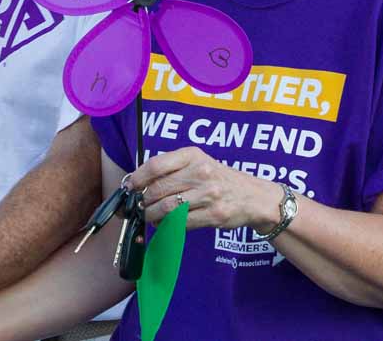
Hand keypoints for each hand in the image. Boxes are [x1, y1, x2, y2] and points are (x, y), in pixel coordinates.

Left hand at [128, 146, 283, 232]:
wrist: (253, 196)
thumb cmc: (219, 179)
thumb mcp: (198, 164)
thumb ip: (172, 170)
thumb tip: (137, 185)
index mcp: (193, 155)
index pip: (156, 165)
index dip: (137, 178)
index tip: (129, 187)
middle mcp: (201, 172)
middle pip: (158, 189)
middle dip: (143, 201)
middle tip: (138, 207)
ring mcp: (209, 194)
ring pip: (167, 209)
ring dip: (152, 216)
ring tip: (150, 216)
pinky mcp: (214, 214)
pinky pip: (181, 224)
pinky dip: (168, 226)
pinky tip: (165, 224)